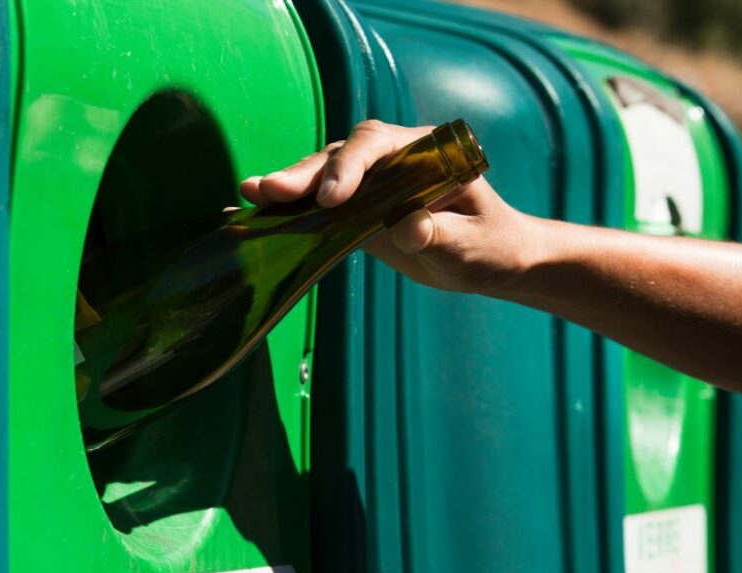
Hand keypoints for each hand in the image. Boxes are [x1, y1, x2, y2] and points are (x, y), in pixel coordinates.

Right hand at [240, 119, 540, 294]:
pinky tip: (257, 209)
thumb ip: (440, 235)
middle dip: (306, 173)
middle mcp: (394, 157)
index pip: (381, 145)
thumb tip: (408, 226)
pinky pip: (319, 202)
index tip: (334, 199)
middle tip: (271, 190)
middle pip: (343, 154)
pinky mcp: (357, 206)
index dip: (352, 167)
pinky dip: (291, 207)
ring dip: (289, 186)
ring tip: (252, 193)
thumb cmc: (489, 247)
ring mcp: (372, 180)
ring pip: (324, 173)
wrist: (489, 258)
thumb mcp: (470, 246)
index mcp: (427, 152)